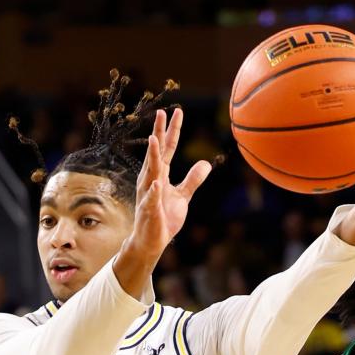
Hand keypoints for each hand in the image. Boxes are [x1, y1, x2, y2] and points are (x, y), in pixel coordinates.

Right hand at [129, 108, 211, 259]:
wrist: (151, 241)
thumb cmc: (164, 217)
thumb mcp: (182, 196)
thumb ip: (192, 180)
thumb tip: (206, 163)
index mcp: (160, 175)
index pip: (166, 149)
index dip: (172, 131)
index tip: (176, 112)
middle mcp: (151, 180)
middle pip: (156, 154)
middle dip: (158, 134)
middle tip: (161, 113)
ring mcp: (148, 195)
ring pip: (150, 172)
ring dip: (153, 157)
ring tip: (155, 140)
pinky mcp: (149, 211)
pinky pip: (152, 200)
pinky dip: (155, 192)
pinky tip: (158, 183)